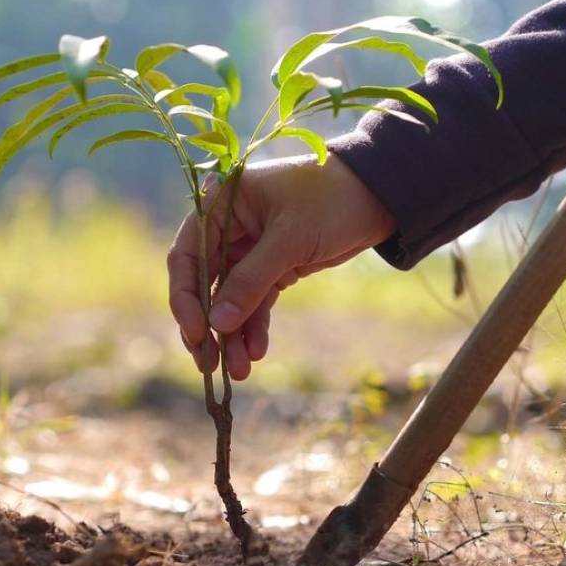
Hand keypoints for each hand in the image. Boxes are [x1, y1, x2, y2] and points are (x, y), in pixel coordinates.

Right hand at [167, 153, 395, 379]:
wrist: (379, 195)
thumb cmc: (331, 200)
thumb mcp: (289, 239)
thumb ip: (251, 281)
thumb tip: (217, 324)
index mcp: (222, 205)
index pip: (187, 255)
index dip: (186, 297)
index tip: (197, 332)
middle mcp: (230, 228)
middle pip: (204, 283)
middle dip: (208, 325)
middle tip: (208, 364)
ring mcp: (250, 250)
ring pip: (231, 299)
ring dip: (232, 335)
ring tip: (240, 370)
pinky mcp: (274, 267)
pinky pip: (256, 302)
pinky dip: (255, 327)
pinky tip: (257, 352)